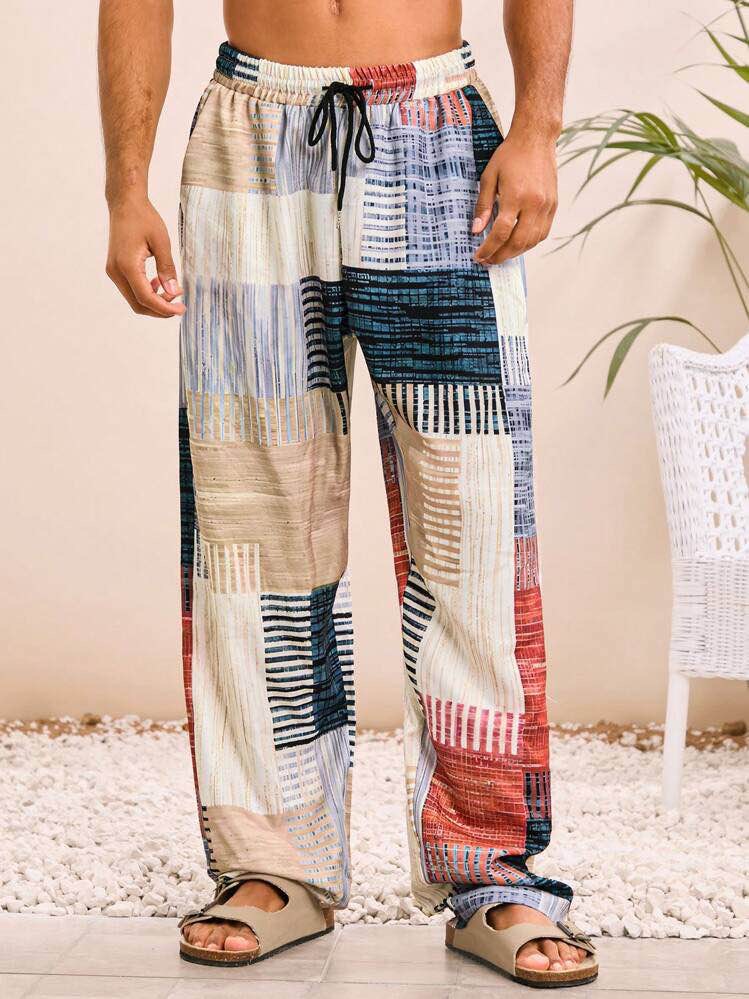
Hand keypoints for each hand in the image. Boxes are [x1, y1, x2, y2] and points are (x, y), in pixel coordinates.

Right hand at [106, 198, 185, 317]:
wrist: (125, 203)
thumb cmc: (144, 218)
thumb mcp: (162, 242)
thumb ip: (167, 268)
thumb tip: (173, 292)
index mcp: (127, 265)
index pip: (146, 298)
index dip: (164, 308)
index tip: (181, 310)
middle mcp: (116, 271)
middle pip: (138, 304)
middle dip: (160, 310)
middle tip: (179, 306)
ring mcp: (113, 271)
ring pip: (134, 299)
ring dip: (153, 301)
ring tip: (172, 292)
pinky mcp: (115, 269)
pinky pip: (131, 289)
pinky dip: (146, 292)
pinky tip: (159, 284)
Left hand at [472, 128, 558, 265]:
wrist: (536, 139)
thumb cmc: (509, 155)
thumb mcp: (489, 177)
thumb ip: (483, 206)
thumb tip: (476, 230)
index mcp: (516, 196)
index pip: (501, 232)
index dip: (488, 248)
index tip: (478, 256)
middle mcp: (534, 203)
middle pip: (518, 242)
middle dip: (501, 256)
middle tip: (488, 261)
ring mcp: (547, 206)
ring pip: (532, 241)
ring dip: (515, 252)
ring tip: (500, 254)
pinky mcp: (553, 206)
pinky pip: (542, 233)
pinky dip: (529, 243)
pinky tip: (517, 244)